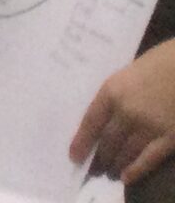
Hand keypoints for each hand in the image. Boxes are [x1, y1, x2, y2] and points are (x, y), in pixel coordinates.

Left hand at [72, 38, 174, 184]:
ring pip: (126, 151)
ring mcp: (148, 126)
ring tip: (110, 172)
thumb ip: (118, 93)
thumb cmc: (161, 62)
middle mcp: (126, 111)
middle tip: (96, 167)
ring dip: (116, 163)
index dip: (82, 141)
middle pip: (108, 140)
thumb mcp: (130, 72)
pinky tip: (127, 178)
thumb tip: (107, 114)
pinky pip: (149, 158)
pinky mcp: (169, 137)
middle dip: (101, 156)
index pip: (91, 122)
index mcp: (112, 91)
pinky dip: (137, 170)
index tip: (74, 156)